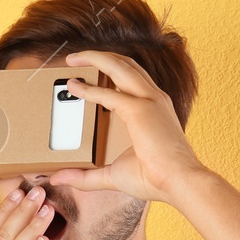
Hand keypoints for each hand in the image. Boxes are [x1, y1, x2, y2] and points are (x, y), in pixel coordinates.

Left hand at [46, 50, 211, 203]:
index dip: (109, 70)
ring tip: (72, 59)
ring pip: (119, 66)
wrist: (180, 183)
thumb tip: (59, 178)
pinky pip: (109, 94)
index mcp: (154, 107)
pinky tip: (74, 88)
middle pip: (125, 64)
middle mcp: (154, 98)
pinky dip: (89, 89)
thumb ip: (86, 176)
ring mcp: (149, 101)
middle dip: (98, 56)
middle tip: (74, 58)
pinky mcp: (139, 110)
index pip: (131, 78)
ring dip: (94, 58)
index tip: (88, 73)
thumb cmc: (156, 179)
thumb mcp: (114, 175)